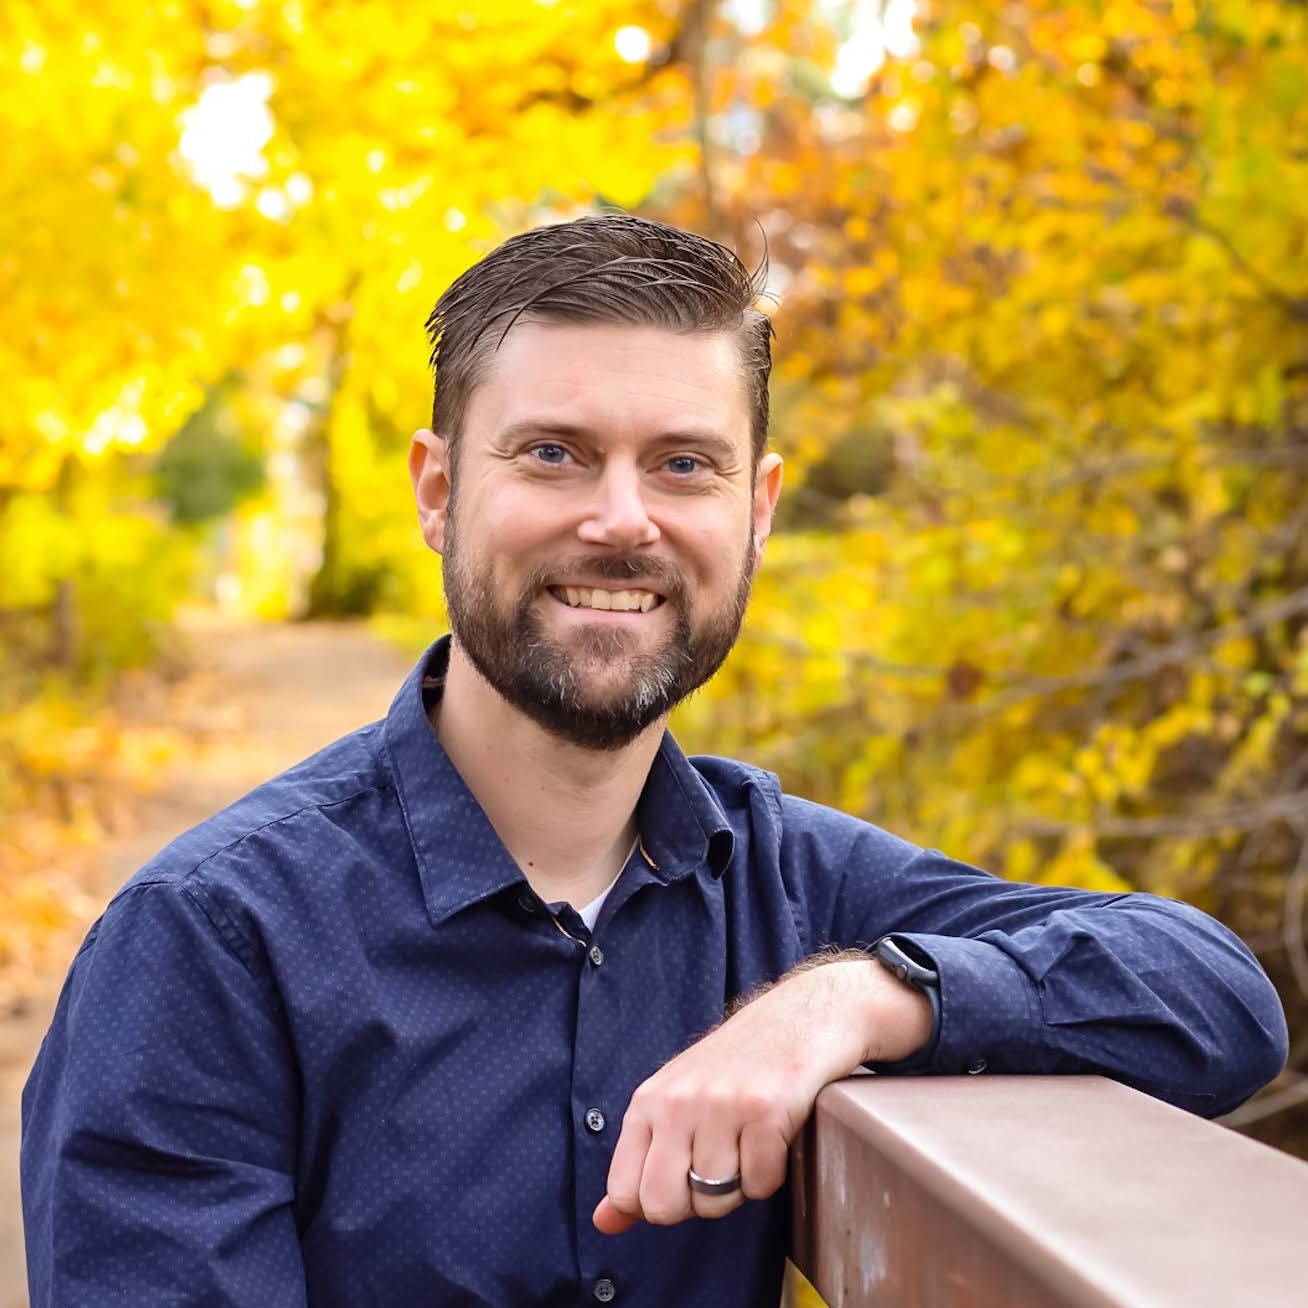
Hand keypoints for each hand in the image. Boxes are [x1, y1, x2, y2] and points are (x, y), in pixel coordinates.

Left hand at [592, 956, 932, 1234]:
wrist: (796, 1018)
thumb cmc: (732, 1067)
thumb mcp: (672, 1103)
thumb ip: (638, 1163)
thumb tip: (604, 1222)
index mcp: (647, 1102)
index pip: (624, 1191)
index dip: (657, 1202)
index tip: (682, 1179)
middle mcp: (677, 1102)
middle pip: (664, 1206)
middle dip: (695, 1204)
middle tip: (718, 1167)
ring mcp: (721, 1105)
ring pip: (716, 1201)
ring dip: (738, 1186)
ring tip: (747, 1143)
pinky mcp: (767, 1112)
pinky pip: (760, 1185)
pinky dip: (770, 1174)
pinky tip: (771, 1138)